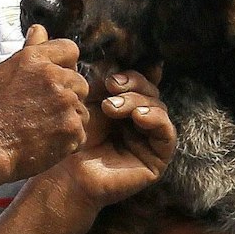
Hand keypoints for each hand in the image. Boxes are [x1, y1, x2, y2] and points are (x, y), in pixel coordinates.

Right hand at [0, 25, 89, 181]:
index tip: (55, 79)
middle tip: (43, 109)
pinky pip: (80, 131)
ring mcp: (66, 104)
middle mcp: (54, 78)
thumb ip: (29, 50)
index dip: (65, 64)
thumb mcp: (4, 72)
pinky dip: (67, 139)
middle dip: (68, 94)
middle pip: (80, 81)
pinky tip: (47, 140)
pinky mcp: (73, 129)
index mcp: (36, 59)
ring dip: (68, 117)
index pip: (70, 49)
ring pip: (81, 108)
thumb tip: (40, 29)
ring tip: (42, 126)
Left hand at [53, 69, 175, 207]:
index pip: (142, 84)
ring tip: (113, 107)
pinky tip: (138, 116)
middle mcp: (141, 124)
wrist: (66, 174)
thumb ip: (110, 81)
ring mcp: (150, 142)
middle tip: (111, 87)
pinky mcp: (157, 160)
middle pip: (152, 93)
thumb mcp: (92, 101)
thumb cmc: (74, 139)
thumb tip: (132, 59)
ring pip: (159, 109)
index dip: (134, 76)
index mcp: (127, 109)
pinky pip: (168, 134)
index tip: (113, 77)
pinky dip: (156, 120)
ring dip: (139, 101)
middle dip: (134, 85)